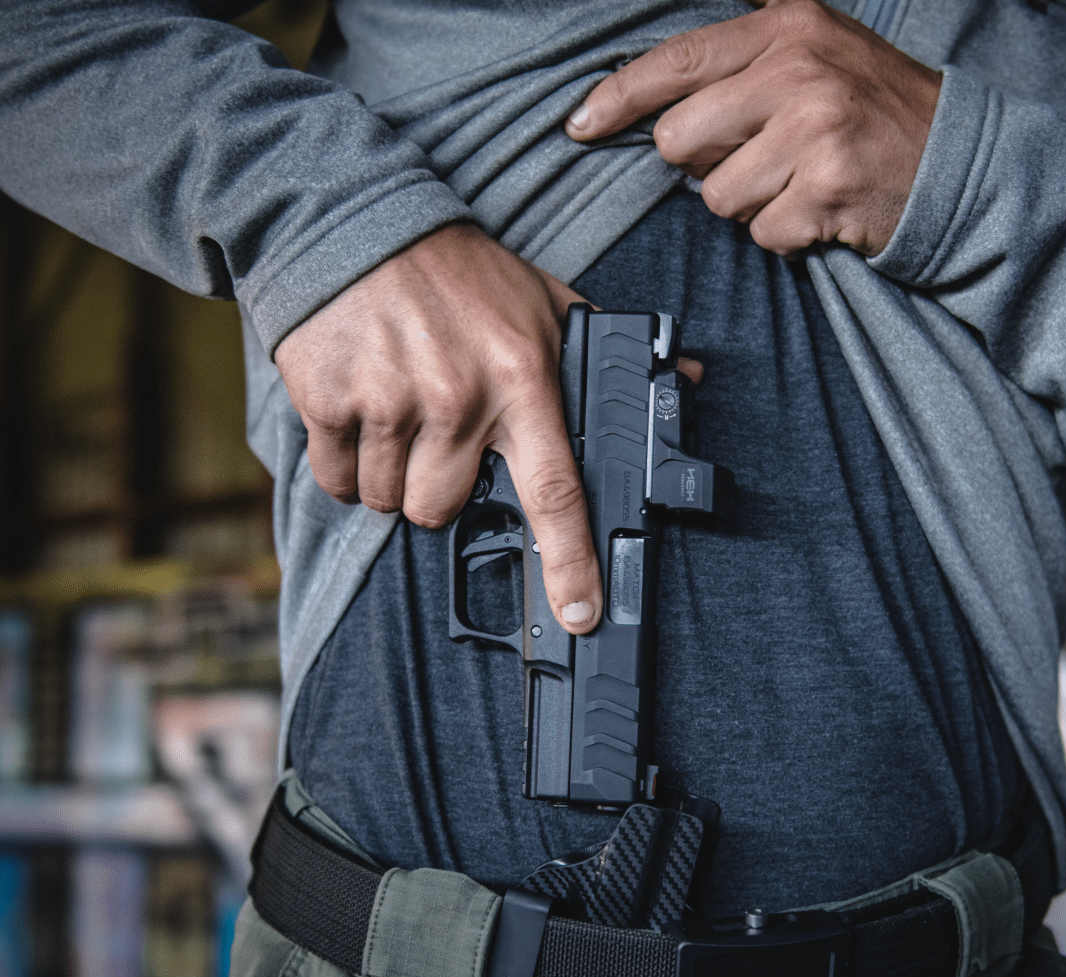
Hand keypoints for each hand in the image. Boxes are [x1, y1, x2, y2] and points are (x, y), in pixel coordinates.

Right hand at [275, 223, 697, 634]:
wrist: (356, 222)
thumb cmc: (461, 273)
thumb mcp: (544, 302)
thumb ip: (606, 350)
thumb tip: (684, 378)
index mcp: (521, 380)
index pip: (555, 489)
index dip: (569, 562)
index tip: (579, 614)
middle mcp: (457, 398)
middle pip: (442, 509)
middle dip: (439, 490)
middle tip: (438, 435)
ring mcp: (389, 402)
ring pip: (388, 502)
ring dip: (390, 476)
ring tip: (398, 411)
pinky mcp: (329, 402)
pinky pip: (337, 480)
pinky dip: (344, 464)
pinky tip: (358, 410)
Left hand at [565, 0, 940, 255]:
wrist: (958, 159)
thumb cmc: (874, 108)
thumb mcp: (817, 47)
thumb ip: (744, 52)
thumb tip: (659, 86)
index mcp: (785, 28)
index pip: (676, 60)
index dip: (616, 96)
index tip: (577, 123)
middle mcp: (796, 72)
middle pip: (680, 140)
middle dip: (703, 163)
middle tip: (756, 157)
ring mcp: (813, 132)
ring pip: (718, 197)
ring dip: (750, 203)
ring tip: (798, 181)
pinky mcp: (828, 190)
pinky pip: (762, 233)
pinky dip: (785, 234)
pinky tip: (819, 210)